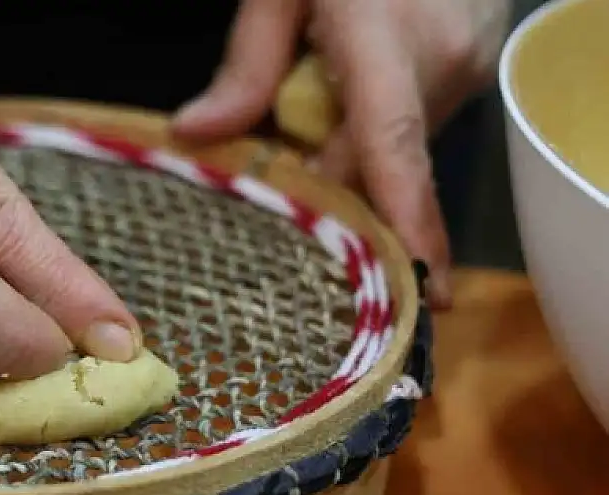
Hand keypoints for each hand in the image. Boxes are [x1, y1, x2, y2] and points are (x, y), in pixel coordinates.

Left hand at [172, 0, 512, 307]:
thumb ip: (245, 67)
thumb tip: (195, 138)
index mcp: (385, 40)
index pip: (394, 148)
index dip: (405, 221)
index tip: (423, 287)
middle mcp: (438, 65)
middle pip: (376, 167)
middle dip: (326, 192)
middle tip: (275, 197)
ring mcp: (462, 70)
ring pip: (391, 151)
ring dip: (343, 154)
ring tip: (301, 120)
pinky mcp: (466, 72)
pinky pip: (407, 128)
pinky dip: (365, 133)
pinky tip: (335, 101)